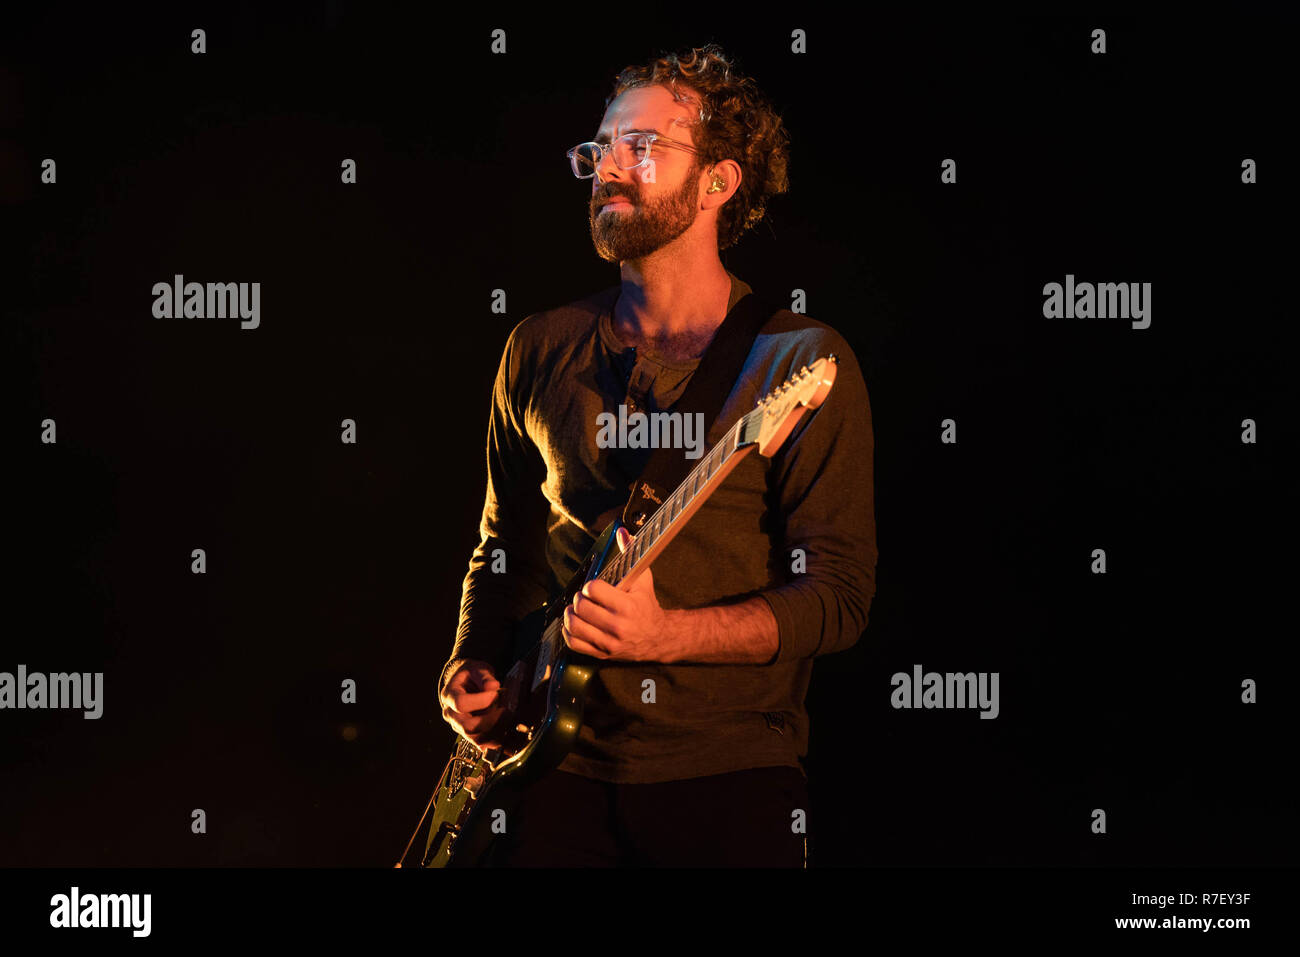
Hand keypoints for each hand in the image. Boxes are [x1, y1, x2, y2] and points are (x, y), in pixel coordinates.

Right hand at [439, 660, 508, 748]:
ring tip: (508, 719)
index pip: (460, 703)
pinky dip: (494, 739)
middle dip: (490, 721)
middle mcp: (451, 714)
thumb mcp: (476, 669)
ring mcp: (458, 725)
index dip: (480, 701)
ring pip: (475, 738)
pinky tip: (505, 730)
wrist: (464, 683)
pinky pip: (480, 742)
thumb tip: (493, 686)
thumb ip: (485, 677)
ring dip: (495, 732)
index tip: (495, 694)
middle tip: (505, 711)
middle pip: (467, 726)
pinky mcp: (468, 733)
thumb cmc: (470, 676)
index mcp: (450, 695)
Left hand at [562, 526, 678, 661]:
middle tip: (583, 597)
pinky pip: (575, 644)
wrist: (658, 638)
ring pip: (575, 626)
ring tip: (575, 609)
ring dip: (570, 614)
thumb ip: (631, 554)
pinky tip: (574, 624)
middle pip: (581, 607)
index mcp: (627, 606)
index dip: (590, 585)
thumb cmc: (647, 606)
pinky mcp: (602, 653)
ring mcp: (609, 642)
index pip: (593, 590)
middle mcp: (617, 626)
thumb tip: (622, 532)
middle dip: (579, 599)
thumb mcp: (643, 580)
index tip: (594, 587)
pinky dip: (569, 632)